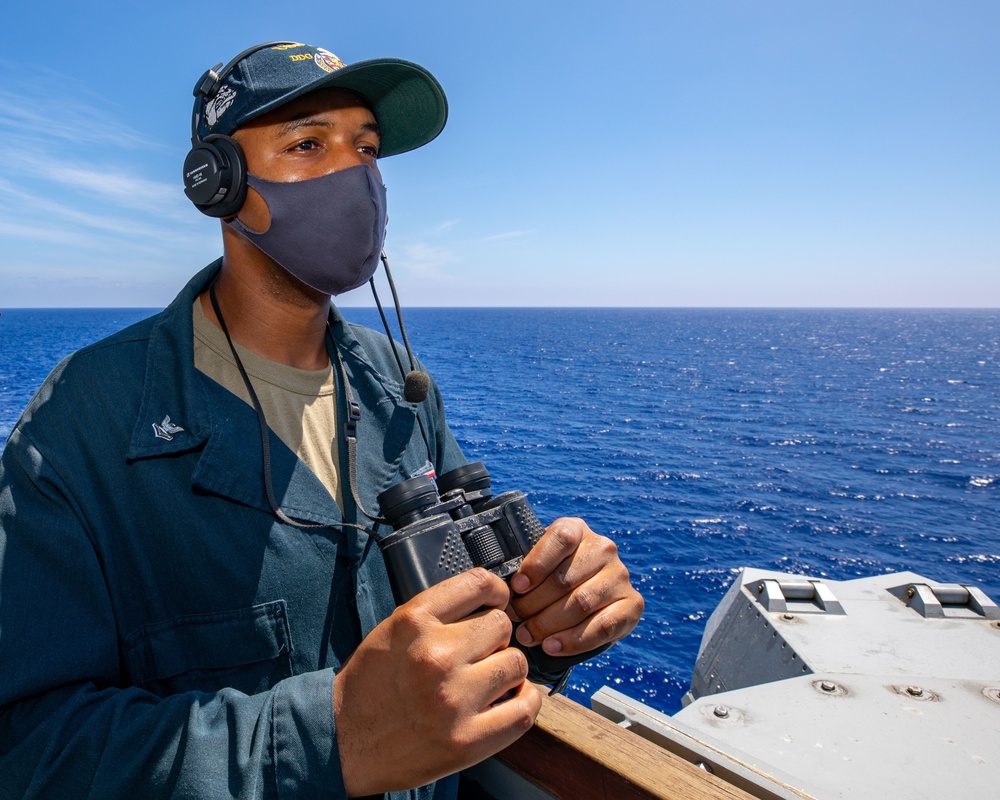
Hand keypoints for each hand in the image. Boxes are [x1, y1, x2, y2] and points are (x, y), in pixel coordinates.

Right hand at [333, 568, 541, 795]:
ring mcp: (453, 700)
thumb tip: (489, 602)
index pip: (478, 584)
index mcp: (414, 622)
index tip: (497, 601)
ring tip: (488, 681)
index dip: (496, 591)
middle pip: (502, 625)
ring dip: (507, 671)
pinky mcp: (467, 740)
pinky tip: (511, 700)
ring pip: (516, 664)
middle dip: (495, 638)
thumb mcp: (393, 631)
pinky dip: (525, 702)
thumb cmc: (369, 686)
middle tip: (479, 654)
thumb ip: (438, 614)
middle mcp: (435, 656)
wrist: (342, 743)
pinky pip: (524, 710)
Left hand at [509, 517, 642, 657]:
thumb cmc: (551, 579)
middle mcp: (603, 548)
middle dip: (534, 604)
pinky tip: (552, 647)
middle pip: (565, 578)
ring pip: (581, 603)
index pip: (560, 539)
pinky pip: (603, 627)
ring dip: (549, 624)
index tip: (517, 587)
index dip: (536, 564)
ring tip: (528, 636)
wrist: (585, 601)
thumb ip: (525, 567)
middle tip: (515, 619)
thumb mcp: (539, 563)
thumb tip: (502, 586)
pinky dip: (574, 640)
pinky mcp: (632, 604)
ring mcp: (620, 576)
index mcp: (578, 530)